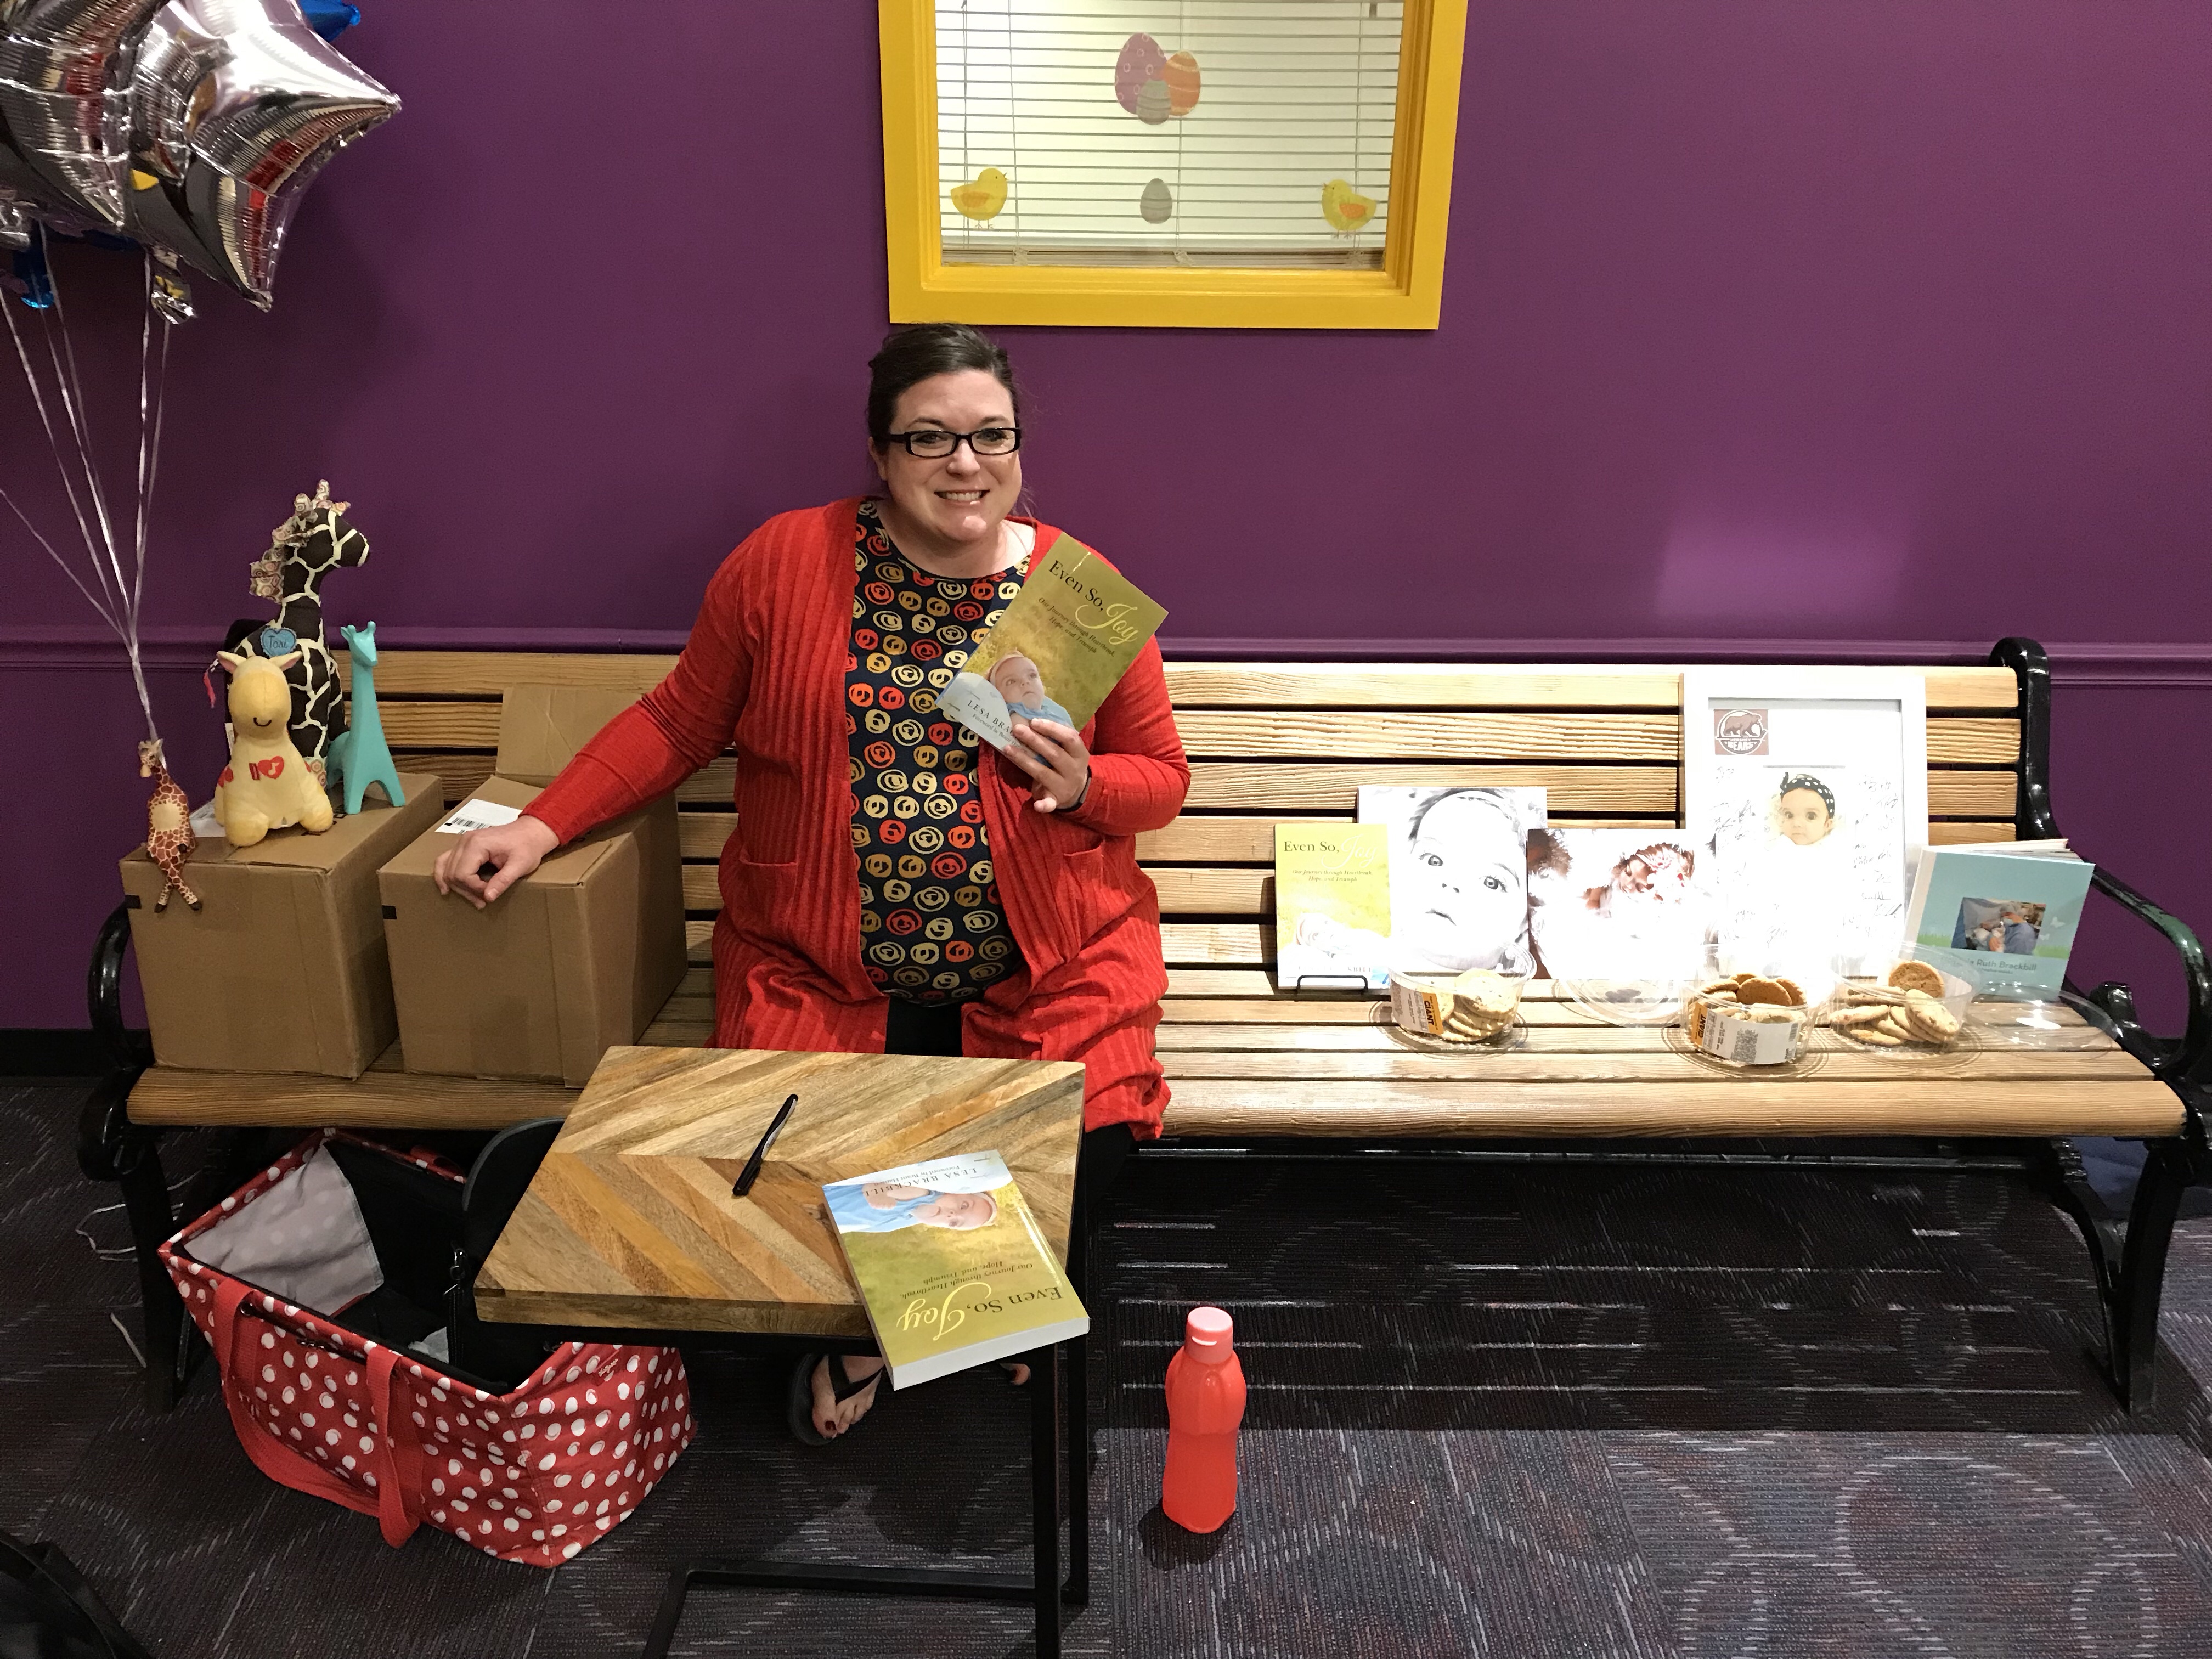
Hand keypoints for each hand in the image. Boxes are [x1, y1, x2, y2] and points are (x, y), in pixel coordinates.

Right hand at [432, 813, 559, 908]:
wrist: (531, 832)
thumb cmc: (528, 846)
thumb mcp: (520, 865)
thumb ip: (503, 881)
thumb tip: (487, 897)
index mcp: (476, 844)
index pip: (463, 874)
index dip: (475, 889)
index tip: (491, 892)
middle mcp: (465, 841)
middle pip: (452, 874)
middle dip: (466, 891)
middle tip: (483, 902)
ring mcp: (462, 842)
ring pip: (446, 869)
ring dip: (456, 887)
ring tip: (472, 899)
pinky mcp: (464, 846)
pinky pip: (446, 861)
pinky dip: (444, 875)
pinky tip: (446, 888)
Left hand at [1004, 718, 1090, 813]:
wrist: (1078, 791)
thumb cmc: (1067, 762)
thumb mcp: (1069, 749)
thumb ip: (1057, 736)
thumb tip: (1033, 717)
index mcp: (1079, 753)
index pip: (1069, 737)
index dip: (1052, 729)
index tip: (1034, 721)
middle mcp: (1074, 769)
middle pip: (1053, 754)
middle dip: (1033, 740)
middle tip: (1016, 729)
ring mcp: (1065, 786)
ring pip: (1043, 773)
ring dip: (1024, 760)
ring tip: (1007, 748)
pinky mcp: (1056, 800)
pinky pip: (1050, 803)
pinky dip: (1044, 805)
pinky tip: (1036, 806)